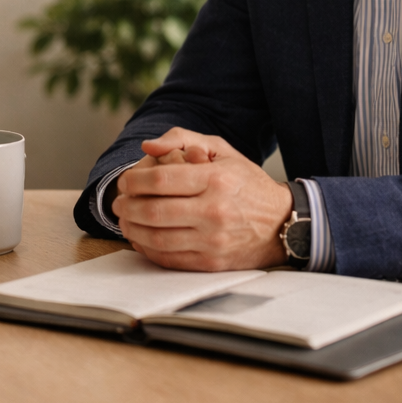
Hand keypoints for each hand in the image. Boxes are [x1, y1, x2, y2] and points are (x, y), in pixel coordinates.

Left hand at [111, 128, 291, 270]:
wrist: (282, 223)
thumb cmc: (246, 183)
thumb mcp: (222, 150)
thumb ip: (183, 139)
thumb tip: (148, 146)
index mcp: (215, 179)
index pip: (160, 179)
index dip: (133, 181)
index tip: (124, 182)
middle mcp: (214, 210)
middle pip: (154, 210)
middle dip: (127, 207)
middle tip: (118, 203)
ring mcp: (213, 240)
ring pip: (157, 238)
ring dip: (132, 229)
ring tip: (125, 220)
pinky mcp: (212, 263)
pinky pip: (169, 259)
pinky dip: (147, 249)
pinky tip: (141, 239)